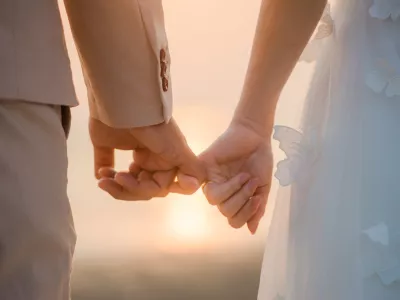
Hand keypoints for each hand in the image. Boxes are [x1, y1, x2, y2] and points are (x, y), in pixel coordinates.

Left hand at [89, 117, 205, 199]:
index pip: (157, 187)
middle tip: (117, 179)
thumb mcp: (176, 148)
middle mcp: (149, 156)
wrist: (125, 101)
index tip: (135, 184)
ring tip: (103, 180)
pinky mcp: (107, 141)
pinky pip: (104, 163)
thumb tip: (195, 185)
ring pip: (124, 179)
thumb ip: (189, 167)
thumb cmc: (154, 126)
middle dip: (128, 188)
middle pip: (140, 186)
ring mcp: (129, 148)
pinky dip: (102, 172)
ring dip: (114, 184)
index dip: (146, 190)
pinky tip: (100, 174)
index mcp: (165, 159)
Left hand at [199, 120, 272, 233]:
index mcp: (234, 200)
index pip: (234, 220)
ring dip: (235, 189)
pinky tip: (238, 177)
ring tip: (245, 175)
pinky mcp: (203, 167)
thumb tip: (252, 231)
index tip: (258, 197)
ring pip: (214, 199)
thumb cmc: (259, 162)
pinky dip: (218, 184)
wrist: (256, 137)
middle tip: (252, 181)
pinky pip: (201, 183)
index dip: (247, 213)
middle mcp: (221, 193)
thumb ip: (258, 208)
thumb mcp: (263, 187)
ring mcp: (211, 180)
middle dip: (243, 198)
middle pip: (225, 211)